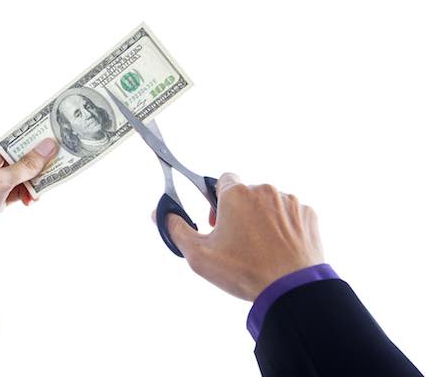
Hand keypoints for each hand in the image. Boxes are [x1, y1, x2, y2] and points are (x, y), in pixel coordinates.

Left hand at [0, 138, 57, 260]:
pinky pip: (17, 191)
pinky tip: (30, 201)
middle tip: (55, 169)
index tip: (55, 144)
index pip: (12, 143)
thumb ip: (26, 165)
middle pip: (18, 159)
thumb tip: (48, 146)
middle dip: (35, 167)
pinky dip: (26, 195)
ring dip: (32, 184)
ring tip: (37, 194)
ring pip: (20, 176)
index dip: (32, 144)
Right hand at [156, 173, 323, 300]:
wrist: (291, 290)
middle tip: (235, 239)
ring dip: (262, 218)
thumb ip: (175, 229)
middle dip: (239, 211)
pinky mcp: (308, 216)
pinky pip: (290, 215)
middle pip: (246, 193)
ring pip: (269, 204)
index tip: (216, 220)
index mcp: (236, 194)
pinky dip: (284, 228)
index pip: (221, 180)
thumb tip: (160, 213)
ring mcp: (289, 202)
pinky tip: (278, 249)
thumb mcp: (198, 255)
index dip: (215, 200)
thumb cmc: (244, 271)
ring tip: (259, 248)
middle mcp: (264, 190)